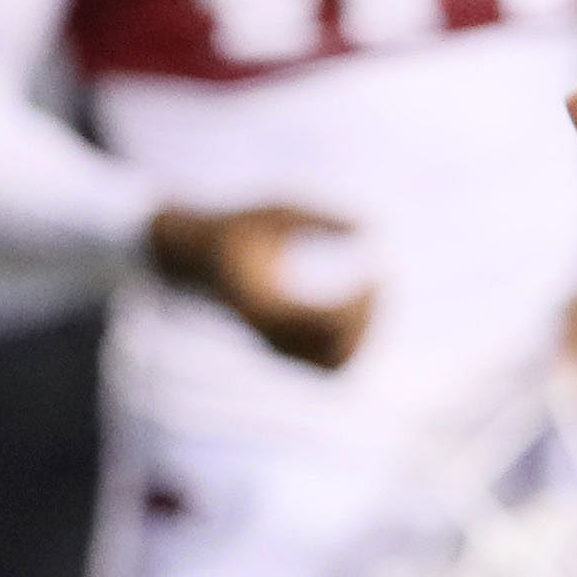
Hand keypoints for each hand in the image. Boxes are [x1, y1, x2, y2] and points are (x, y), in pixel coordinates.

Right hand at [148, 203, 373, 370]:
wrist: (195, 257)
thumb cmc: (237, 227)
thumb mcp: (275, 211)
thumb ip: (317, 218)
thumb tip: (367, 228)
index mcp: (259, 302)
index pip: (321, 323)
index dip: (359, 307)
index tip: (377, 274)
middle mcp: (264, 332)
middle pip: (334, 353)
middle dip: (367, 322)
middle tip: (382, 284)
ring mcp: (271, 344)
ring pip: (333, 364)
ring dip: (363, 335)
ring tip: (373, 296)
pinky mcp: (279, 347)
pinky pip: (326, 362)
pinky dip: (352, 342)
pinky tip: (360, 304)